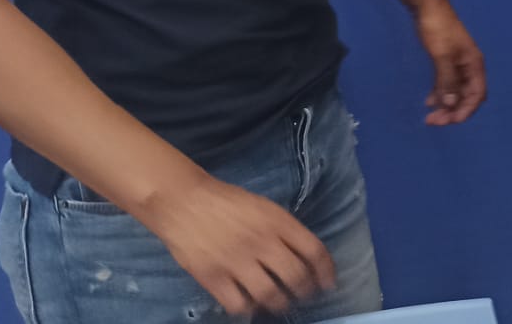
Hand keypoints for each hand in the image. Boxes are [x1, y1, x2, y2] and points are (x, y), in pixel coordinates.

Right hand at [133, 173, 336, 315]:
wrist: (182, 201)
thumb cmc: (227, 202)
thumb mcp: (264, 207)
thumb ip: (284, 229)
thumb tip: (305, 255)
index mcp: (278, 222)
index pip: (314, 250)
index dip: (326, 271)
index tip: (329, 283)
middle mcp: (262, 242)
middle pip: (295, 276)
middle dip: (305, 292)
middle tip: (303, 296)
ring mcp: (236, 261)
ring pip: (270, 295)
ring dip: (279, 304)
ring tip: (279, 304)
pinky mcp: (212, 277)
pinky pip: (238, 304)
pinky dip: (248, 309)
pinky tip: (250, 305)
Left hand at [415, 0, 486, 125]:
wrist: (428, 6)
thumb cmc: (438, 29)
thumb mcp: (442, 56)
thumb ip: (447, 80)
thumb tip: (451, 104)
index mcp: (474, 64)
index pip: (477, 94)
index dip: (466, 110)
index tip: (451, 122)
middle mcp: (469, 66)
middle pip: (466, 96)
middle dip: (453, 111)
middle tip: (433, 122)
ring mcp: (458, 64)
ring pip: (455, 91)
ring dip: (445, 105)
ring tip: (429, 116)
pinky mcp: (446, 60)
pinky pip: (447, 83)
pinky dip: (440, 93)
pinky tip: (429, 101)